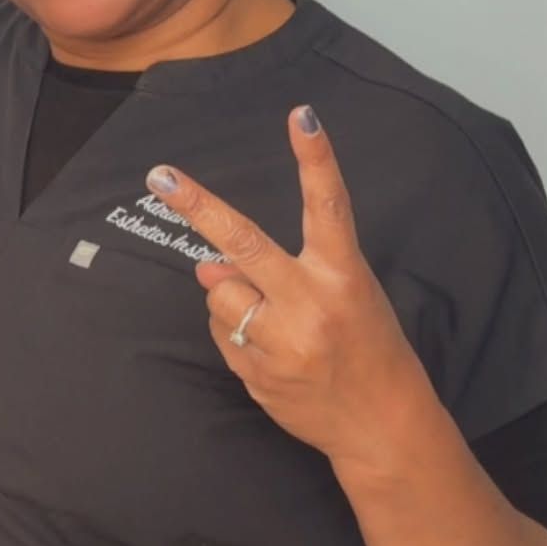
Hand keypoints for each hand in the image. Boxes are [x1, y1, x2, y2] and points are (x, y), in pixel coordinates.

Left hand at [146, 106, 433, 470]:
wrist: (385, 430)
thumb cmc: (368, 346)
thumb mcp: (346, 295)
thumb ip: (281, 269)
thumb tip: (209, 263)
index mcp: (343, 277)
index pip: (328, 206)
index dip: (316, 159)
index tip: (302, 115)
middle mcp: (311, 305)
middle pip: (244, 242)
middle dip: (197, 206)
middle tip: (160, 175)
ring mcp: (283, 343)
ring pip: (220, 290)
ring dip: (230, 294)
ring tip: (271, 317)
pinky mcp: (259, 374)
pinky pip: (221, 333)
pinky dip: (234, 331)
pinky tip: (269, 348)